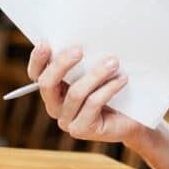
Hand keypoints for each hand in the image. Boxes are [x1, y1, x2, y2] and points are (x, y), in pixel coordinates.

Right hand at [27, 42, 141, 143]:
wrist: (130, 119)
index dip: (37, 60)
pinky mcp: (82, 130)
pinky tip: (121, 79)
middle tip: (79, 50)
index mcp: (53, 89)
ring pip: (75, 93)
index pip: (37, 74)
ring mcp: (67, 120)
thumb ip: (85, 60)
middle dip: (61, 64)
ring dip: (95, 74)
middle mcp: (55, 106)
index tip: (46, 43)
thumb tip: (85, 38)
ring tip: (113, 62)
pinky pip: (92, 104)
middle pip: (47, 84)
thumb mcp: (95, 71)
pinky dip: (108, 89)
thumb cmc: (111, 89)